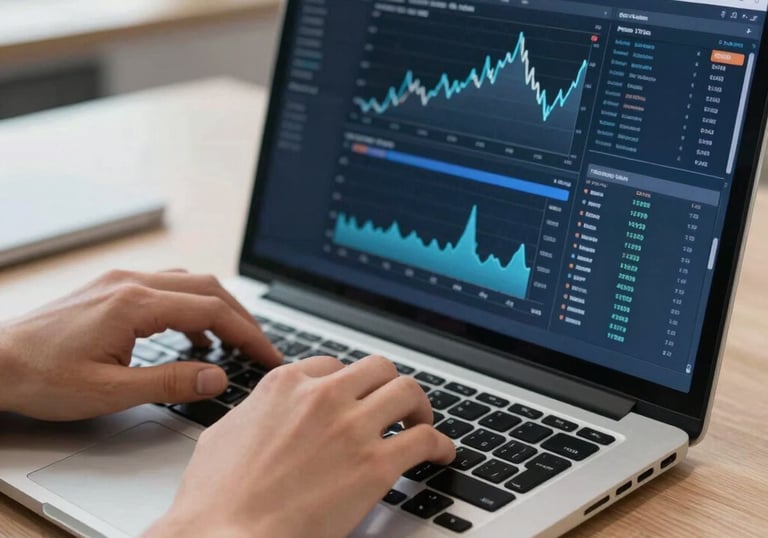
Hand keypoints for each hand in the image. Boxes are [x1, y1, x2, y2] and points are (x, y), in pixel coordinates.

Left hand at [0, 270, 280, 420]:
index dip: (248, 334)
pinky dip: (191, 308)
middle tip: (260, 348)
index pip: (212, 311)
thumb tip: (217, 377)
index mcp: (135, 304)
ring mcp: (121, 281)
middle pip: (208, 288)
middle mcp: (132, 283)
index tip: (268, 355)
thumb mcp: (110, 392)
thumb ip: (171, 382)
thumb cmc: (42, 377)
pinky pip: (167, 288)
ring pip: (189, 283)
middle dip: (241, 318)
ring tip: (234, 341)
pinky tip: (192, 336)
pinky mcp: (112, 289)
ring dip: (218, 309)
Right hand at [147, 355, 455, 537]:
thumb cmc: (215, 498)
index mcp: (285, 386)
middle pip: (378, 369)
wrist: (224, 536)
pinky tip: (440, 453)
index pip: (333, 366)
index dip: (349, 385)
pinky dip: (439, 444)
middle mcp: (322, 397)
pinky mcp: (374, 465)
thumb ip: (256, 413)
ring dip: (419, 407)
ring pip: (407, 391)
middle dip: (388, 385)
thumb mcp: (224, 435)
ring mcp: (351, 428)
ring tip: (421, 423)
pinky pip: (425, 439)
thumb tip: (266, 413)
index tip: (356, 398)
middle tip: (395, 405)